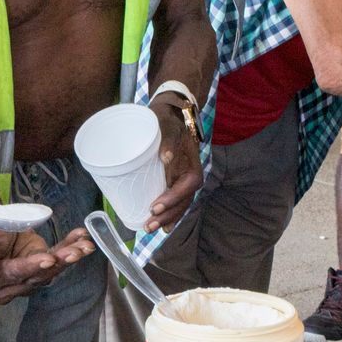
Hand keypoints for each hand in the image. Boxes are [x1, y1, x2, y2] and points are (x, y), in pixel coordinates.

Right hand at [0, 223, 93, 304]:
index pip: (12, 274)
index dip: (31, 266)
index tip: (49, 258)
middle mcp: (8, 287)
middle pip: (36, 276)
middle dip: (58, 262)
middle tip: (77, 252)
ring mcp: (26, 280)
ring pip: (50, 271)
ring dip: (69, 257)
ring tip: (85, 245)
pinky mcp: (39, 269)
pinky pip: (56, 260)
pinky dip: (70, 248)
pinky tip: (82, 239)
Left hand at [144, 94, 202, 232]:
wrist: (169, 113)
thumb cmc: (166, 119)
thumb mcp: (167, 124)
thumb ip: (167, 139)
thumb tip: (166, 158)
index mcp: (192, 160)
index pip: (189, 183)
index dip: (174, 197)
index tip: (156, 206)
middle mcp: (190, 171)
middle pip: (185, 198)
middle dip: (168, 214)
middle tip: (149, 223)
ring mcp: (183, 177)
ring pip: (181, 203)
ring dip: (168, 218)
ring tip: (151, 228)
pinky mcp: (174, 180)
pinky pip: (176, 200)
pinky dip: (170, 214)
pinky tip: (163, 227)